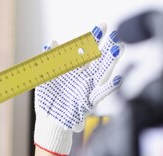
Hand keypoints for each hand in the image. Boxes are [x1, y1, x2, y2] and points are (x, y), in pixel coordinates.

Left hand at [34, 24, 123, 155]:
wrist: (47, 122)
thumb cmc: (47, 101)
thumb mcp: (44, 78)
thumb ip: (48, 61)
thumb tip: (51, 43)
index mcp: (73, 69)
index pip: (85, 50)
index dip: (93, 38)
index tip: (102, 26)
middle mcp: (84, 77)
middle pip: (98, 58)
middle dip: (106, 46)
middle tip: (115, 33)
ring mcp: (88, 89)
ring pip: (102, 72)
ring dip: (110, 61)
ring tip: (117, 49)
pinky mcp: (89, 102)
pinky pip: (101, 94)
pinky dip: (110, 88)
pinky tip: (118, 79)